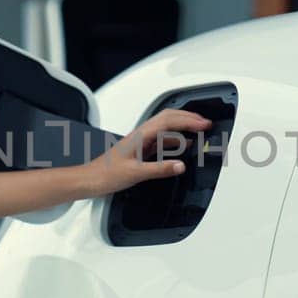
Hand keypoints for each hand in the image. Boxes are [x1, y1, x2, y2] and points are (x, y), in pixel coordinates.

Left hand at [82, 109, 213, 197]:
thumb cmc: (106, 174)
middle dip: (189, 118)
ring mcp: (141, 141)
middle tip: (206, 123)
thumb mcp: (136, 173)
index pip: (169, 121)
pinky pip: (162, 140)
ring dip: (183, 127)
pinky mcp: (141, 149)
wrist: (91, 179)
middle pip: (169, 118)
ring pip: (166, 127)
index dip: (188, 121)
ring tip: (199, 130)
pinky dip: (176, 140)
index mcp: (141, 135)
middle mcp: (141, 134)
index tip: (204, 125)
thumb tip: (180, 165)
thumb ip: (160, 169)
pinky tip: (182, 146)